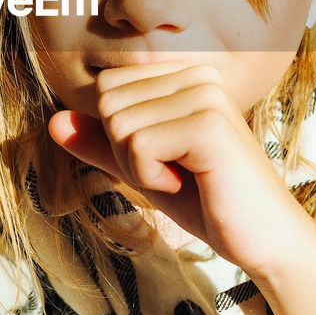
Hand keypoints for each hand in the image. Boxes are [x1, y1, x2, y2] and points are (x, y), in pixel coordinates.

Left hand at [48, 61, 312, 274]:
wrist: (262, 240)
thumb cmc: (206, 201)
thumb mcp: (142, 169)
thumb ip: (100, 144)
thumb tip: (53, 122)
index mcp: (184, 75)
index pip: (107, 88)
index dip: (119, 136)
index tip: (164, 158)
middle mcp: (198, 74)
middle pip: (108, 102)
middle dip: (125, 151)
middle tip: (173, 171)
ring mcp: (206, 95)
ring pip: (118, 124)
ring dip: (139, 167)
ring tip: (183, 177)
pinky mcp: (209, 123)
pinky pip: (138, 145)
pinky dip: (151, 177)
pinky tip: (190, 182)